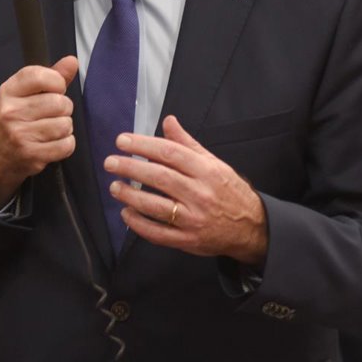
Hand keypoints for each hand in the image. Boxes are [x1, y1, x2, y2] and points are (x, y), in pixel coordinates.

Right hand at [0, 56, 78, 211]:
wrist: (3, 153)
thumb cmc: (20, 117)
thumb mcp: (30, 92)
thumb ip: (53, 75)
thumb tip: (72, 61)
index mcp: (9, 90)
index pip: (40, 76)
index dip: (57, 82)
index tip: (56, 89)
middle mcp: (11, 111)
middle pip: (58, 103)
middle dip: (64, 108)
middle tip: (53, 113)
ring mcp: (19, 134)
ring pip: (65, 124)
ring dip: (65, 127)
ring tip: (53, 128)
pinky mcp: (31, 154)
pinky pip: (66, 145)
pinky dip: (66, 144)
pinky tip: (53, 142)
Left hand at [104, 115, 267, 264]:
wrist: (251, 227)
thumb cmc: (229, 191)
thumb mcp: (214, 163)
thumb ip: (188, 143)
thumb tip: (168, 121)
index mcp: (207, 171)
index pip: (170, 153)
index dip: (144, 145)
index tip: (122, 141)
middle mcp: (200, 194)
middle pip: (160, 177)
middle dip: (131, 168)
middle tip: (110, 162)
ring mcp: (193, 219)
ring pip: (156, 206)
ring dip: (130, 196)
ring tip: (114, 187)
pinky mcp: (188, 240)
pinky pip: (158, 233)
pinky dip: (139, 224)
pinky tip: (126, 214)